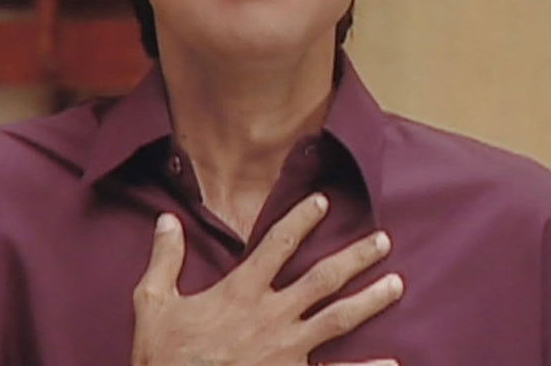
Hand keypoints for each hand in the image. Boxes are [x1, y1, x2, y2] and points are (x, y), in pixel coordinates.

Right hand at [130, 192, 402, 365]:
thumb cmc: (162, 357)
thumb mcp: (153, 303)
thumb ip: (165, 259)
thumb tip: (167, 220)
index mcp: (241, 292)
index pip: (277, 244)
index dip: (301, 220)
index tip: (324, 201)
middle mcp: (271, 316)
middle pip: (322, 279)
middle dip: (355, 257)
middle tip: (383, 240)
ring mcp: (287, 351)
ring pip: (338, 319)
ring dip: (371, 300)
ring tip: (397, 284)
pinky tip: (393, 363)